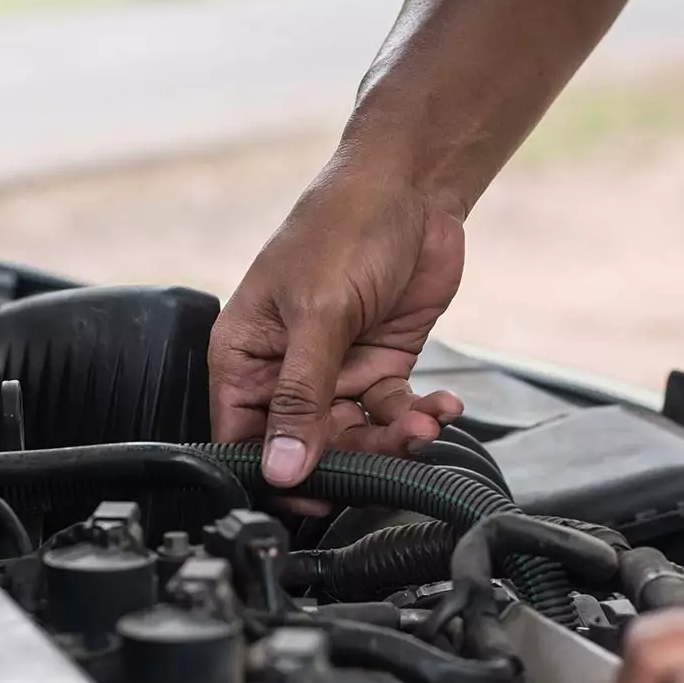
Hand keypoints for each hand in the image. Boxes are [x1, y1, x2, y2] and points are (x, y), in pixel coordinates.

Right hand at [210, 159, 465, 487]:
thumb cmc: (344, 227)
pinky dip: (419, 418)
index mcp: (244, 356)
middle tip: (390, 451)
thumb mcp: (319, 313)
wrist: (412, 189)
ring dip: (393, 440)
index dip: (275, 473)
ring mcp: (334, 371)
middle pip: (306, 447)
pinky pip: (393, 414)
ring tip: (424, 426)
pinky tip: (440, 407)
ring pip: (355, 437)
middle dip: (353, 456)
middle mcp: (284, 371)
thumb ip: (301, 396)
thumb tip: (281, 468)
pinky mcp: (379, 366)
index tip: (316, 493)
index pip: (243, 438)